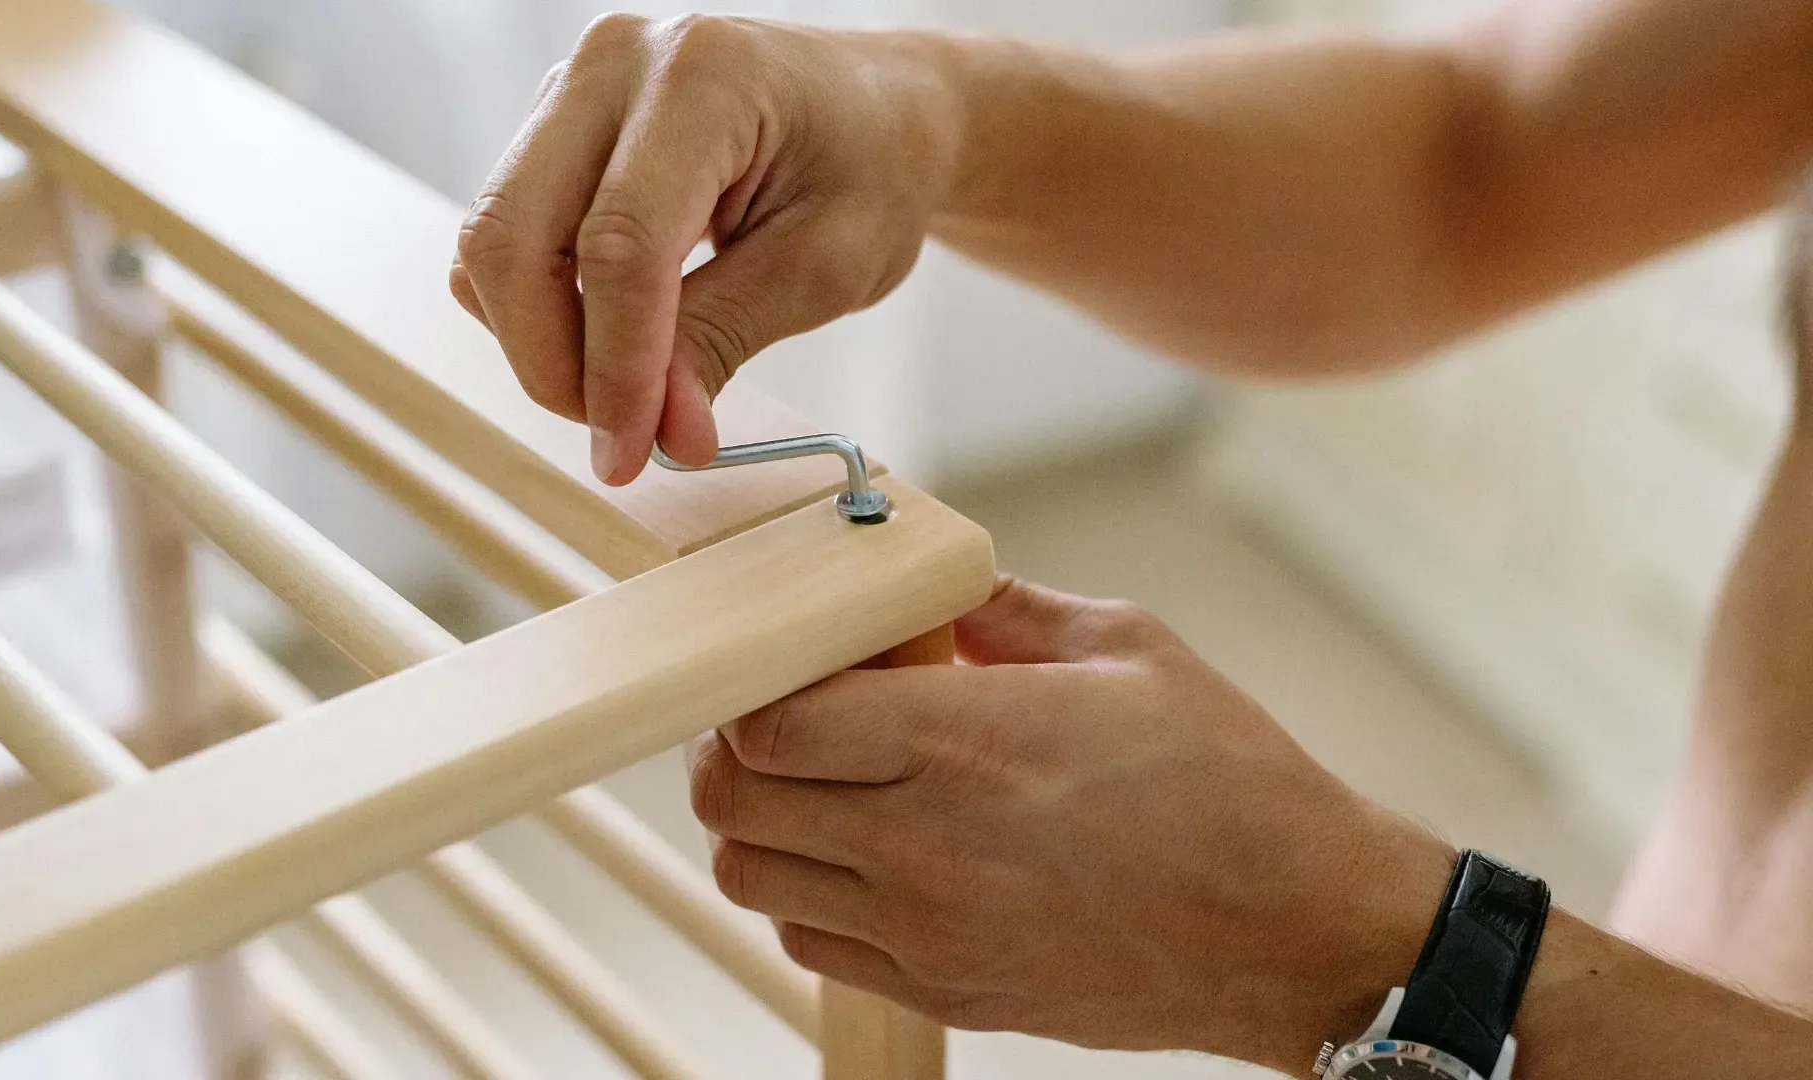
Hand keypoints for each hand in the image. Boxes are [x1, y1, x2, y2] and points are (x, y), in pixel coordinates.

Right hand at [450, 14, 954, 483]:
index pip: (620, 243)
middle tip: (620, 435)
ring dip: (541, 341)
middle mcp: (616, 64)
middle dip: (552, 360)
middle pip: (515, 236)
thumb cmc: (871, 167)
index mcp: (705, 78)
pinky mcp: (553, 126)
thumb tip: (658, 434)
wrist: (879, 111)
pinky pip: (507, 234)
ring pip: (493, 242)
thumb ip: (725, 340)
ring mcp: (573, 88)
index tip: (631, 451)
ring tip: (628, 386)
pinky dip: (540, 307)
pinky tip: (609, 335)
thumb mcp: (825, 267)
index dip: (616, 364)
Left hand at [687, 577, 1454, 1067]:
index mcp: (964, 741)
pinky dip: (806, 893)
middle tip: (777, 713)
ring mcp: (928, 932)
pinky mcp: (946, 992)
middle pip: (734, 799)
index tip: (784, 661)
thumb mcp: (1126, 647)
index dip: (751, 684)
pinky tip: (861, 852)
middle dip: (730, 745)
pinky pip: (811, 944)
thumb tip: (929, 587)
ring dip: (761, 820)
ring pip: (753, 878)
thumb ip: (1003, 609)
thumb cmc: (1228, 782)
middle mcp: (926, 844)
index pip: (769, 721)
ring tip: (818, 781)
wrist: (1297, 929)